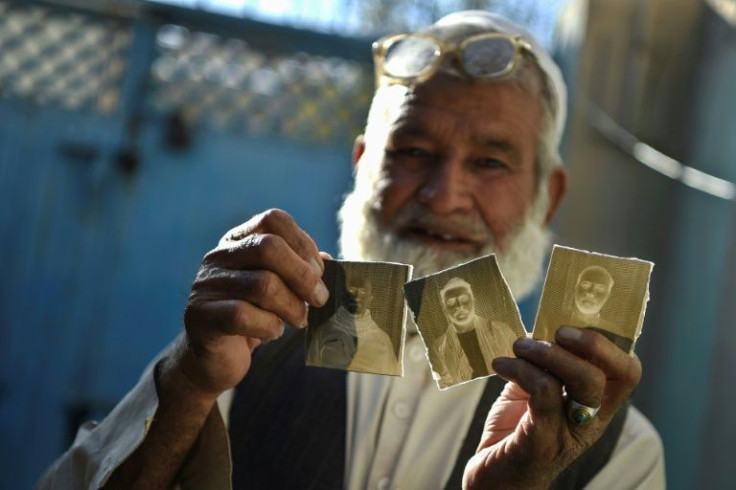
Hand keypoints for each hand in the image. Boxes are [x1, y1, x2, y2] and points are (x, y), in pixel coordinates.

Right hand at [173, 209, 329, 398]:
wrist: (215, 359)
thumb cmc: (254, 319)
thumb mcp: (280, 288)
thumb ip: (301, 270)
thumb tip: (327, 261)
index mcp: (239, 241)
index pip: (273, 219)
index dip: (303, 243)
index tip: (319, 272)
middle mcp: (219, 256)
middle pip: (268, 248)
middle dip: (303, 276)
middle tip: (319, 299)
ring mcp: (207, 285)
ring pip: (262, 285)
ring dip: (292, 307)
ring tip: (299, 320)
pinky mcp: (201, 315)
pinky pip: (243, 315)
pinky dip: (269, 326)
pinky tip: (273, 332)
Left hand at [463, 327, 641, 488]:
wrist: (493, 481)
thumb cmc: (513, 432)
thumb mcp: (533, 391)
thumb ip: (544, 363)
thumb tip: (540, 324)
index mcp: (595, 406)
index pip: (627, 372)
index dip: (609, 342)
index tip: (573, 323)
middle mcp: (591, 422)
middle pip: (612, 374)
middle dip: (585, 342)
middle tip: (551, 332)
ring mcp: (570, 435)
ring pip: (583, 381)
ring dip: (545, 352)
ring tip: (516, 347)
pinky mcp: (542, 442)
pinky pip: (544, 393)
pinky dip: (520, 369)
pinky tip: (500, 365)